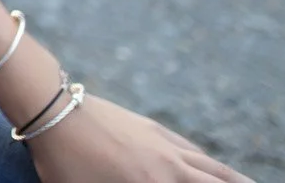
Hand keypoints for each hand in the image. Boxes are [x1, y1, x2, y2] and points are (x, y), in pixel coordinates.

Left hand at [26, 92, 251, 182]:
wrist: (52, 109)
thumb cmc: (61, 162)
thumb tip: (138, 182)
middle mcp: (167, 167)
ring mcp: (162, 144)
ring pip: (209, 168)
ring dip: (232, 181)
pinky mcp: (151, 128)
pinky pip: (190, 150)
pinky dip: (208, 163)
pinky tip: (211, 167)